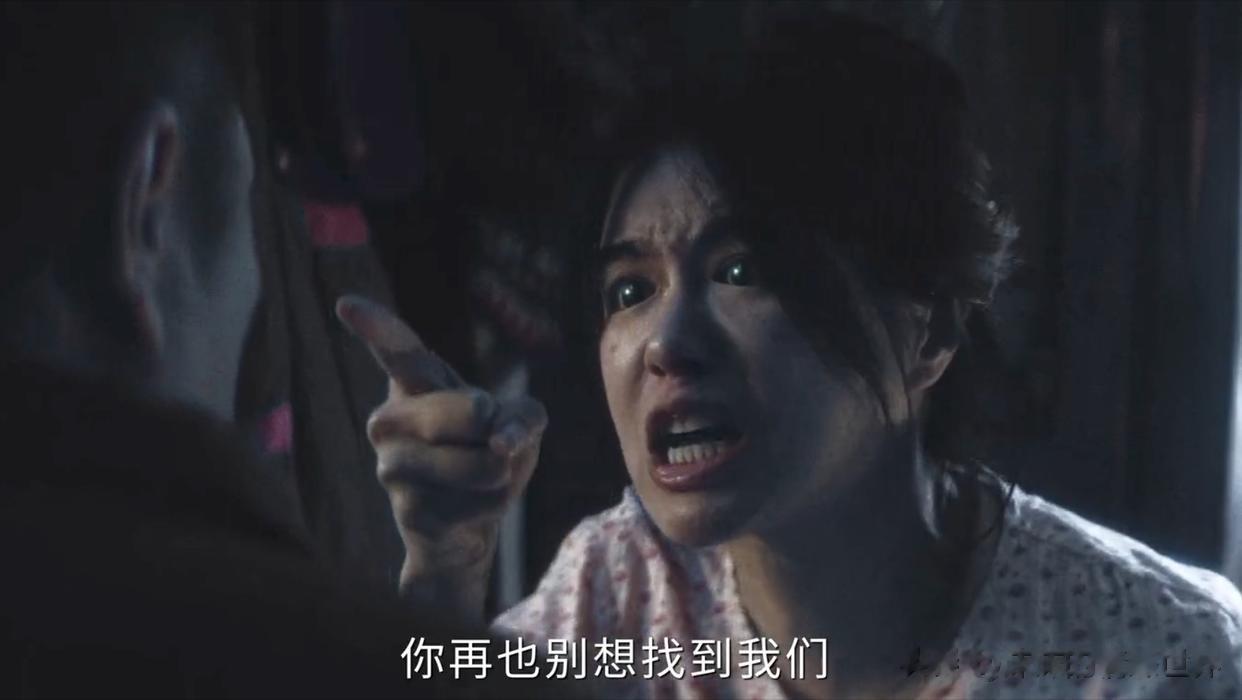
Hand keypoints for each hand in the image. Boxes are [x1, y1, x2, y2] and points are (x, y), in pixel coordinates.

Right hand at [336, 295, 545, 623]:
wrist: (464, 529)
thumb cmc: (488, 454)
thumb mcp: (519, 422)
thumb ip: (522, 416)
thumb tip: (500, 442)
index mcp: (413, 385)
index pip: (399, 350)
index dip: (377, 328)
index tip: (347, 304)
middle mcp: (389, 419)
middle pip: (474, 412)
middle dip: (501, 431)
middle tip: (488, 443)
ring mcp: (392, 466)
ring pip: (485, 462)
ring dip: (502, 474)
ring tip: (478, 479)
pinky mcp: (408, 510)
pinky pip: (484, 500)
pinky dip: (496, 505)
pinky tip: (469, 510)